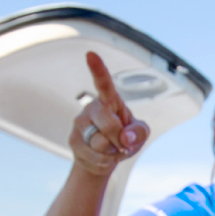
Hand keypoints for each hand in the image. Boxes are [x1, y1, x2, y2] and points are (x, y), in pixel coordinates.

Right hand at [70, 52, 151, 176]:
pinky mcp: (73, 140)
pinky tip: (104, 157)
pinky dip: (105, 162)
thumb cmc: (125, 138)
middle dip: (120, 138)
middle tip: (123, 144)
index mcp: (109, 100)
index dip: (98, 69)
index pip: (103, 83)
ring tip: (111, 149)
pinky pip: (94, 156)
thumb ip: (139, 132)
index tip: (90, 54)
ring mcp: (80, 124)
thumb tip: (126, 137)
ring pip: (100, 143)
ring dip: (112, 152)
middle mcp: (91, 108)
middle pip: (108, 123)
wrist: (105, 158)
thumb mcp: (141, 133)